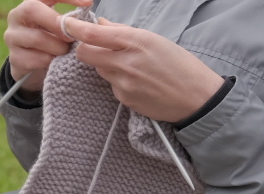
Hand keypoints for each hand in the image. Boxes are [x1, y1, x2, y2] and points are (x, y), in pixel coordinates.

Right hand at [4, 0, 91, 95]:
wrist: (31, 66)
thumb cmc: (49, 40)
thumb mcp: (56, 25)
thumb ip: (67, 17)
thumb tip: (86, 5)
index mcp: (29, 4)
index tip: (87, 3)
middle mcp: (15, 17)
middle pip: (32, 9)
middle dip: (57, 22)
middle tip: (72, 36)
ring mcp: (12, 37)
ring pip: (37, 38)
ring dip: (58, 47)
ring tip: (65, 52)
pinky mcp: (14, 58)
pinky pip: (36, 59)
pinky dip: (50, 61)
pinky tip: (56, 62)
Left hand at [64, 17, 224, 122]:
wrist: (197, 98)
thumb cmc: (180, 65)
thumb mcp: (154, 39)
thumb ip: (122, 32)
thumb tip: (99, 24)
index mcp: (136, 41)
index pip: (93, 35)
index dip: (75, 29)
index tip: (67, 24)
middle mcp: (126, 63)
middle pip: (84, 54)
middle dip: (85, 48)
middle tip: (96, 46)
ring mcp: (124, 84)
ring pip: (98, 70)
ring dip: (105, 64)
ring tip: (130, 65)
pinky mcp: (125, 100)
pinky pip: (111, 85)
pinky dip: (118, 81)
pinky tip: (138, 82)